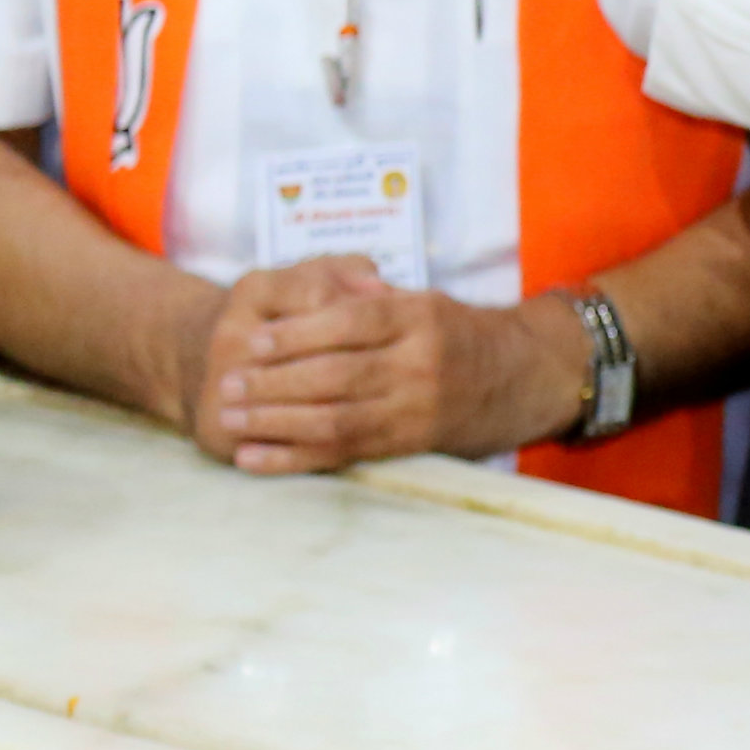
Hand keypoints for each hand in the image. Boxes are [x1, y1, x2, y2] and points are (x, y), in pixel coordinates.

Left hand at [190, 256, 583, 473]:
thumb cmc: (455, 333)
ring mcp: (416, 410)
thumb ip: (368, 296)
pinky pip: (343, 454)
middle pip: (337, 376)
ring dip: (275, 423)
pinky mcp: (409, 446)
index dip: (298, 333)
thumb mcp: (423, 299)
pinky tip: (253, 457)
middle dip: (275, 382)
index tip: (253, 339)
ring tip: (231, 417)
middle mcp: (421, 365)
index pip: (352, 323)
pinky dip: (292, 459)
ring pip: (336, 421)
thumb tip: (312, 290)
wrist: (521, 377)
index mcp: (421, 317)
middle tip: (228, 383)